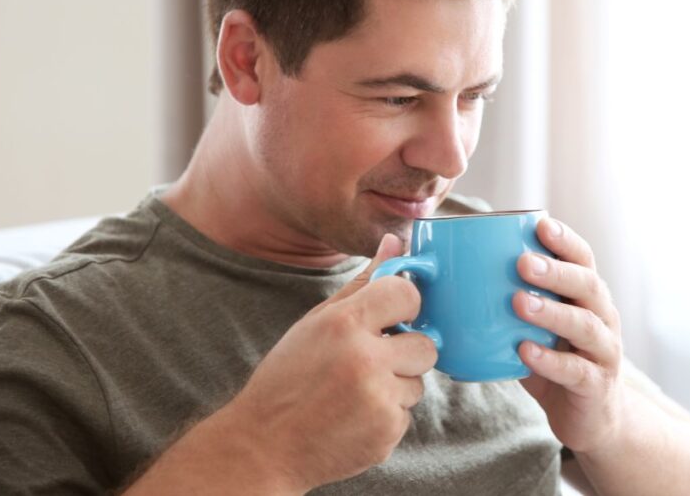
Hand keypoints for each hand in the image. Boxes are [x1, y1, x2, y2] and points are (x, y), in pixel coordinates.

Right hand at [225, 234, 438, 491]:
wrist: (263, 446)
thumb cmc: (289, 378)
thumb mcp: (317, 322)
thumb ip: (363, 282)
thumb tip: (396, 241)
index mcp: (344, 324)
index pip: (408, 294)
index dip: (405, 305)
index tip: (393, 316)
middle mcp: (365, 359)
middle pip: (426, 345)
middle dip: (405, 352)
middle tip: (370, 361)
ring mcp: (378, 400)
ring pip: (417, 383)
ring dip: (395, 386)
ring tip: (353, 392)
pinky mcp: (386, 434)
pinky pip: (406, 414)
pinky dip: (386, 415)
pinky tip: (353, 416)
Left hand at [513, 218, 625, 453]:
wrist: (592, 416)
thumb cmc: (554, 359)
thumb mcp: (535, 326)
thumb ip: (505, 301)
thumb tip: (439, 275)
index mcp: (587, 295)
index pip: (583, 258)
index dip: (565, 240)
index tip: (541, 223)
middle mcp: (602, 317)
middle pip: (587, 285)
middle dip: (555, 271)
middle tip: (522, 262)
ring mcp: (603, 351)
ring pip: (584, 325)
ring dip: (551, 312)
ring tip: (519, 302)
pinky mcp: (595, 385)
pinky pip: (575, 370)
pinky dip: (550, 360)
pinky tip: (525, 351)